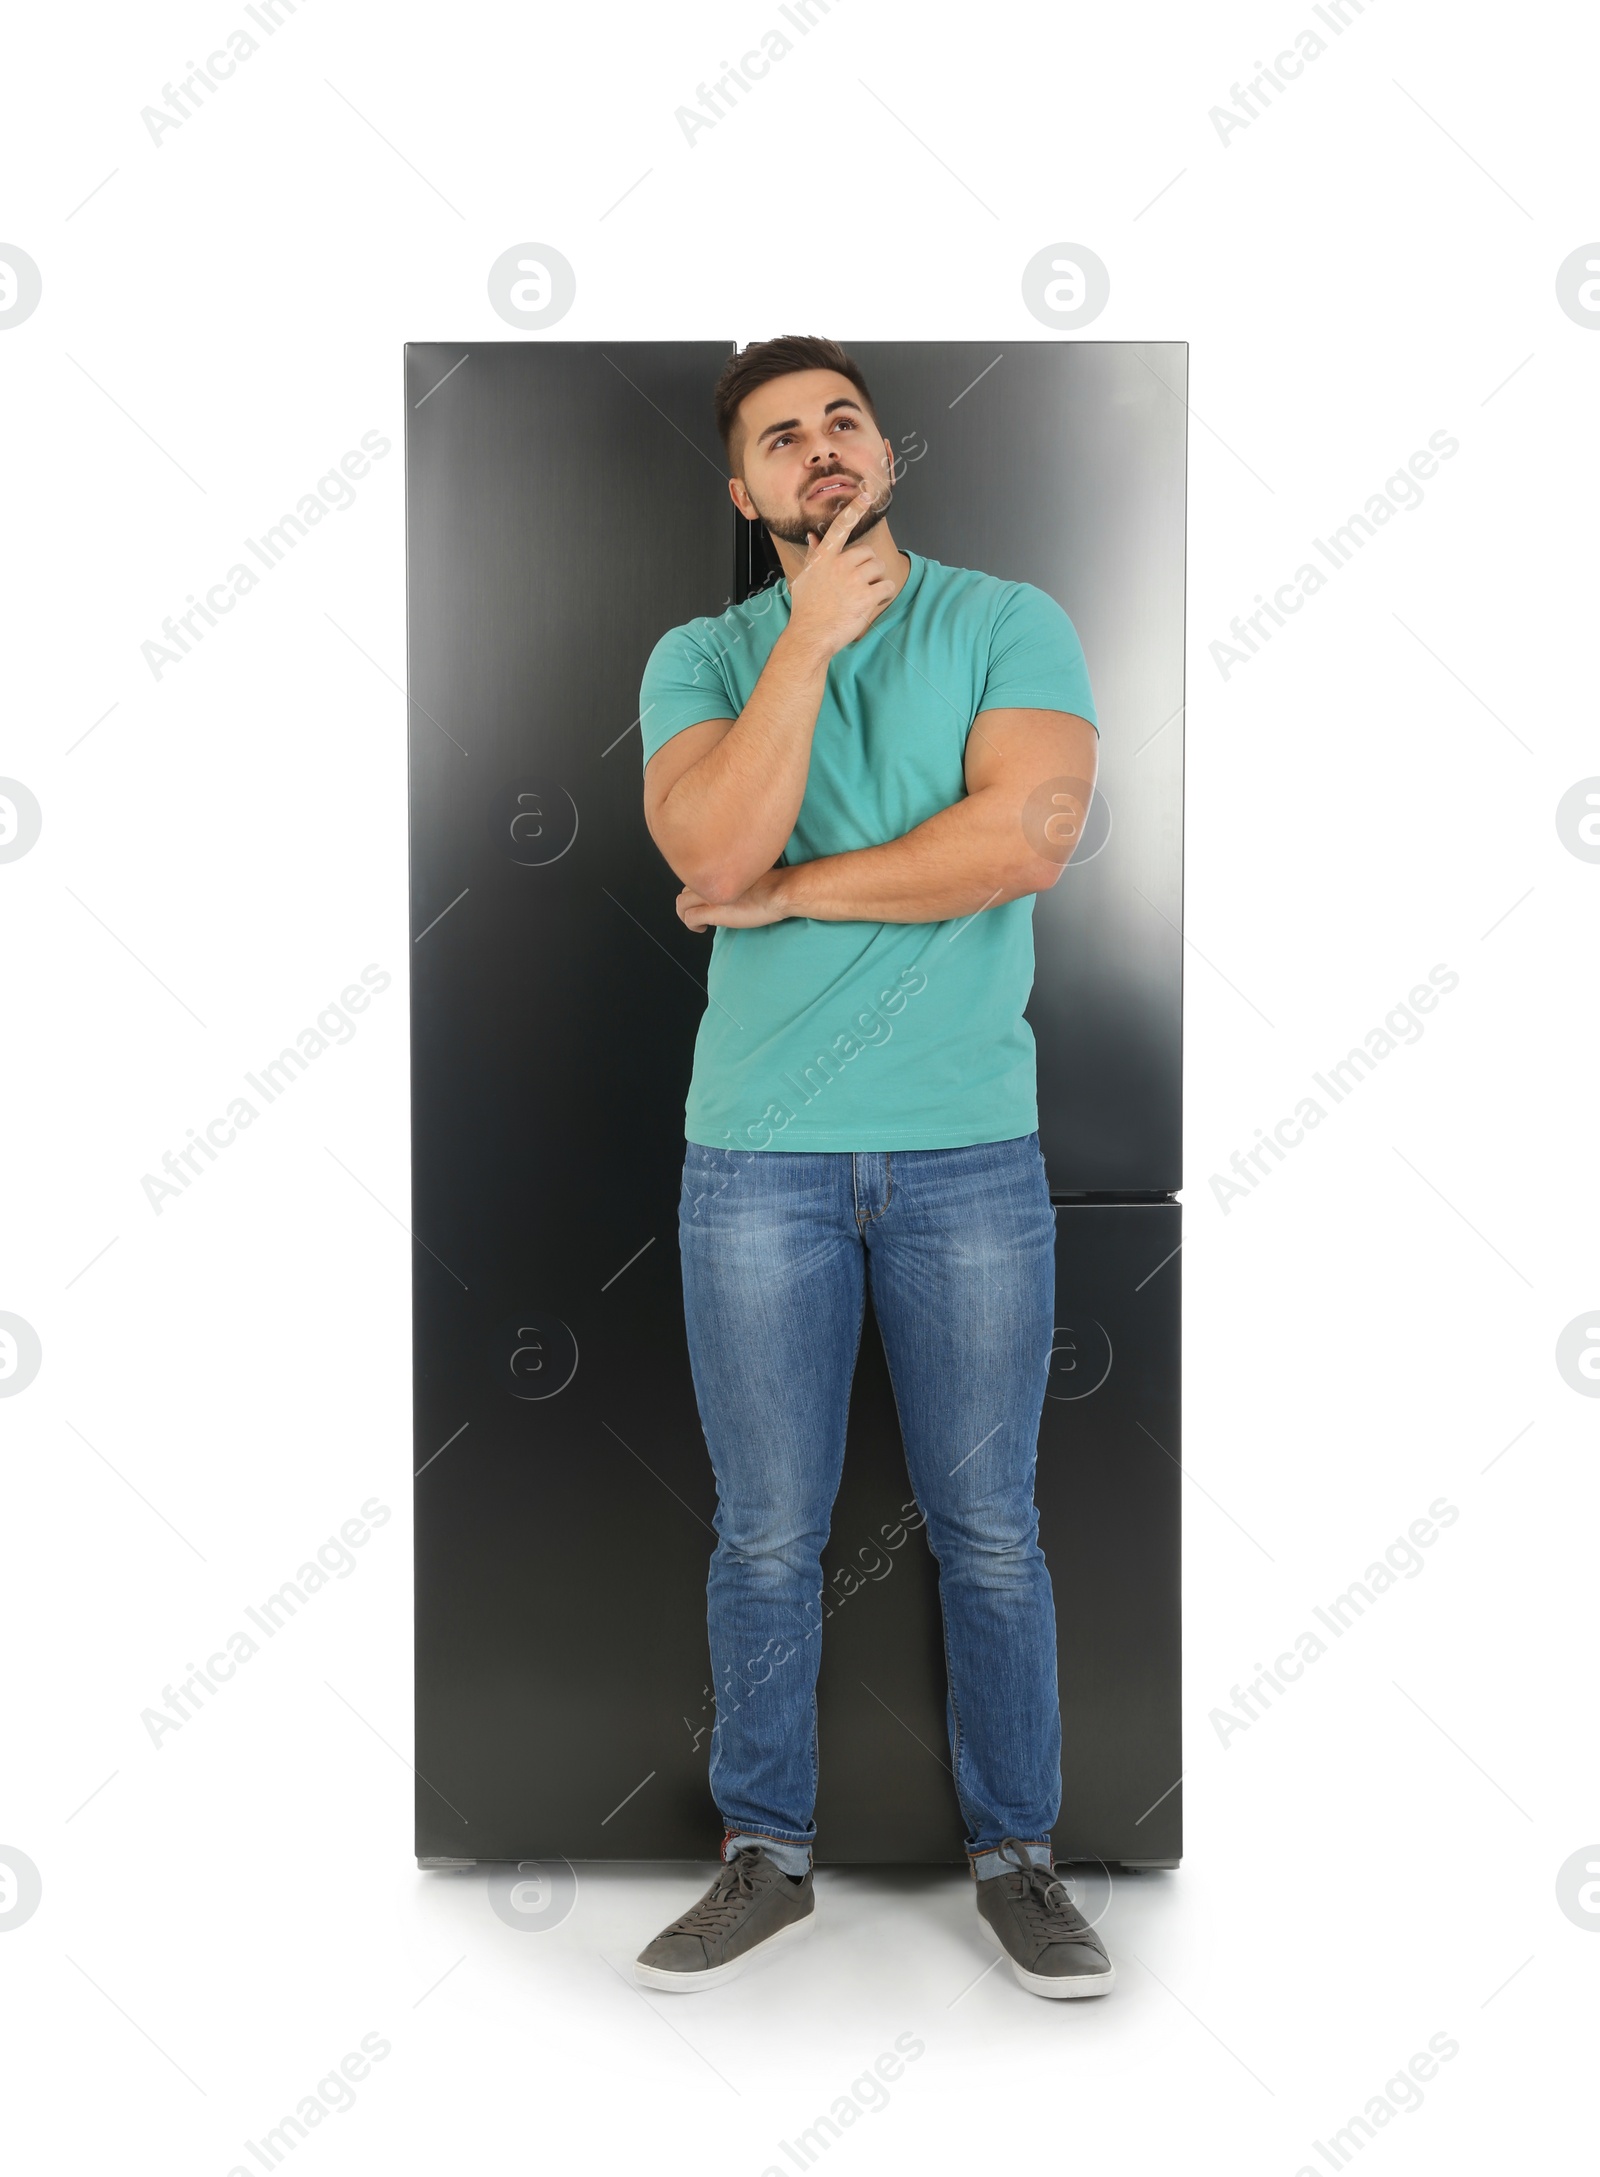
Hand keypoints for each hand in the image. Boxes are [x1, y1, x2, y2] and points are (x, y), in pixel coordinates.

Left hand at [675, 867, 790, 931]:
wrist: (779, 891)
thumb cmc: (773, 882)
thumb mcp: (749, 871)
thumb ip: (735, 875)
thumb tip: (733, 880)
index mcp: (718, 869)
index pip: (694, 875)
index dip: (698, 888)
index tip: (706, 897)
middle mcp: (710, 880)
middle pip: (685, 889)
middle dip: (689, 902)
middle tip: (699, 910)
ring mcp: (710, 896)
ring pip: (681, 903)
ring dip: (685, 914)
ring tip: (698, 921)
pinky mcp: (714, 912)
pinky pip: (690, 918)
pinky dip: (692, 925)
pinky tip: (702, 929)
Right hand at [784, 479, 895, 659]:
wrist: (810, 635)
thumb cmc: (806, 608)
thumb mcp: (805, 577)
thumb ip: (813, 555)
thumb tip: (813, 536)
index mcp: (824, 558)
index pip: (841, 526)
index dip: (855, 508)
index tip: (867, 493)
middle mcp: (839, 565)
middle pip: (868, 554)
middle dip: (869, 567)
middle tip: (859, 584)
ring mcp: (853, 581)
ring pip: (879, 569)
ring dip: (877, 581)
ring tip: (863, 595)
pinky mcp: (866, 598)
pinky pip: (887, 587)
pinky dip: (885, 594)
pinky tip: (873, 603)